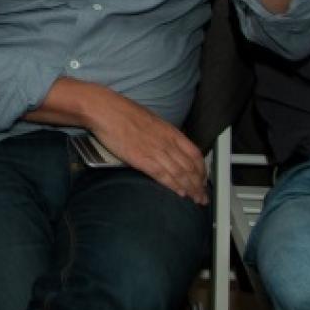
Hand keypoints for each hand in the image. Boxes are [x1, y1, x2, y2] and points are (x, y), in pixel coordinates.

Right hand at [82, 87, 207, 202]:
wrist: (106, 110)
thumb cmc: (123, 112)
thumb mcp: (151, 119)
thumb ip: (162, 134)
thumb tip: (167, 143)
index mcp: (170, 131)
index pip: (195, 153)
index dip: (202, 169)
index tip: (203, 179)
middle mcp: (167, 142)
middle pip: (190, 167)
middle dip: (199, 184)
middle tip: (203, 196)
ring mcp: (155, 151)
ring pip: (180, 174)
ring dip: (191, 189)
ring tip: (196, 199)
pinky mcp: (142, 159)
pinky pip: (163, 176)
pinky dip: (174, 186)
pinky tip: (180, 193)